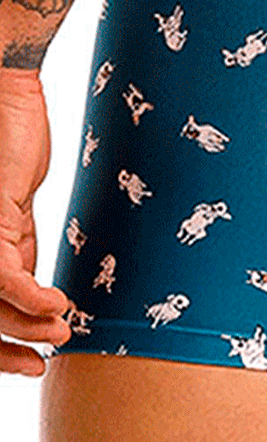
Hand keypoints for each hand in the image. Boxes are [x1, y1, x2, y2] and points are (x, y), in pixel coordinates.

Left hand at [0, 68, 71, 375]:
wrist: (11, 102)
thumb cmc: (11, 150)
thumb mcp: (18, 214)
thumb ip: (20, 251)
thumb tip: (37, 296)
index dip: (2, 346)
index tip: (33, 362)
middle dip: (9, 348)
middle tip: (46, 358)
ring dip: (27, 324)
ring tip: (61, 331)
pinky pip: (3, 275)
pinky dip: (31, 296)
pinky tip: (56, 303)